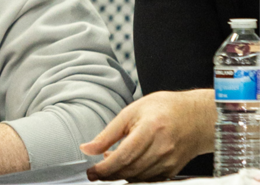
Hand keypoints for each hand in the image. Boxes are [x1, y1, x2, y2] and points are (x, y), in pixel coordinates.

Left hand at [80, 89, 215, 181]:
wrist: (198, 117)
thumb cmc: (165, 109)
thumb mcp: (132, 112)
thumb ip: (108, 133)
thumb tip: (87, 148)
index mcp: (150, 129)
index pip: (123, 156)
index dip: (104, 168)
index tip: (91, 172)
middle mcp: (162, 148)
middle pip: (130, 170)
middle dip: (108, 175)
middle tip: (94, 173)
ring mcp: (170, 161)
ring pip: (138, 178)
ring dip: (119, 176)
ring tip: (109, 165)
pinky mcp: (173, 170)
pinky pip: (149, 180)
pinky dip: (133, 177)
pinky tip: (125, 167)